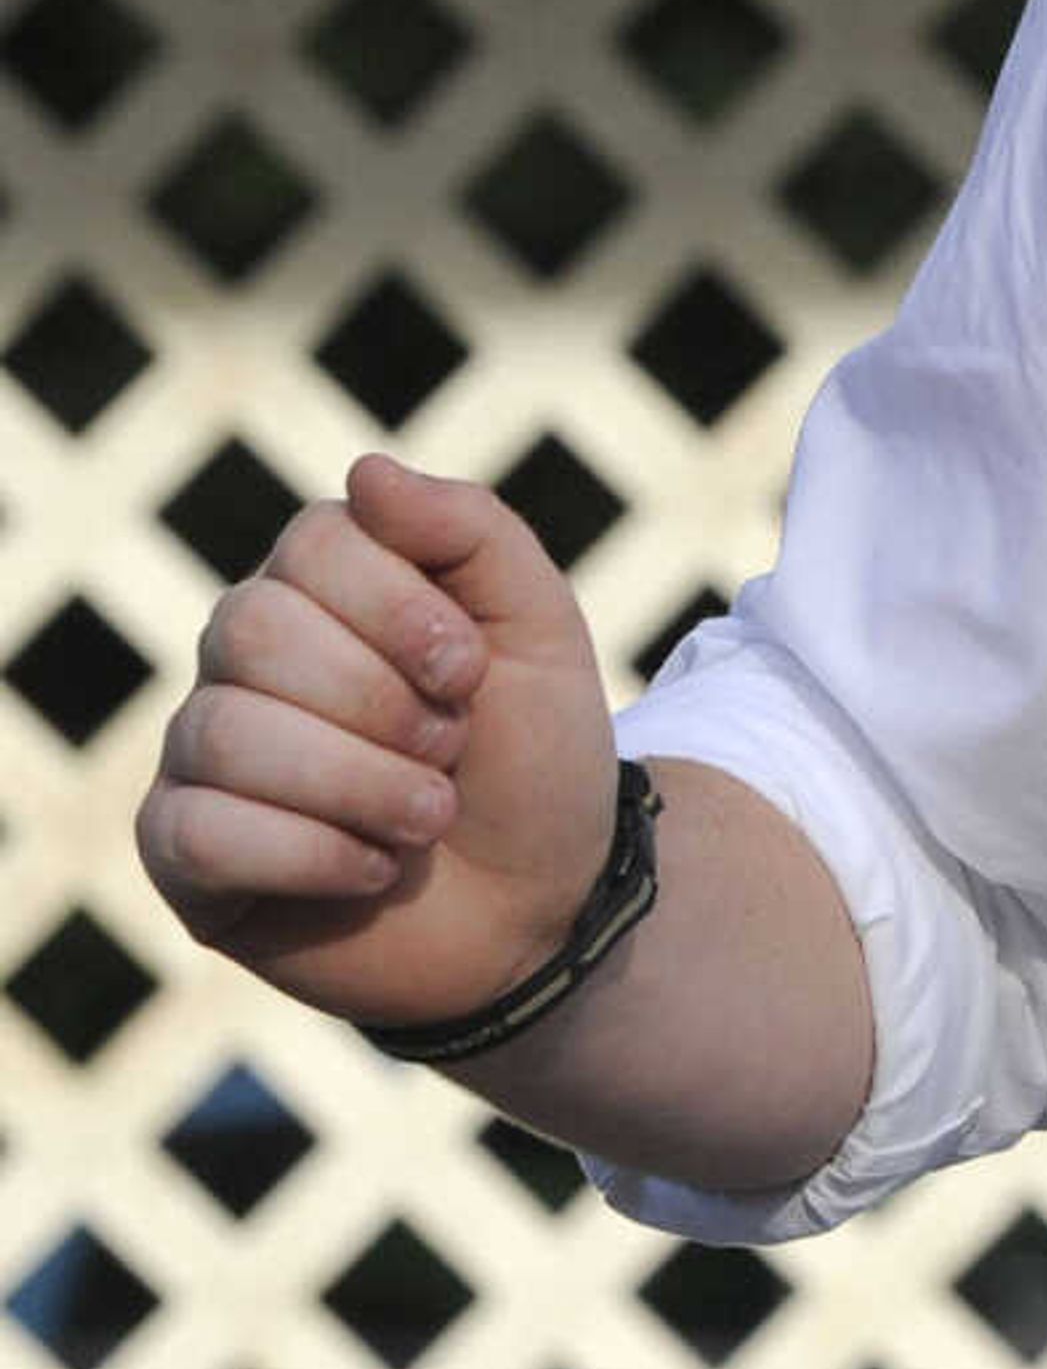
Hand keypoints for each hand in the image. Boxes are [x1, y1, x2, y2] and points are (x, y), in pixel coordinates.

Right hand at [137, 453, 620, 1035]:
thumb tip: (365, 469)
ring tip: (429, 817)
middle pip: (254, 628)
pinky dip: (314, 854)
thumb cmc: (534, 754)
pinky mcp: (182, 847)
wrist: (540, 899)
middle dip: (383, 702)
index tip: (471, 671)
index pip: (314, 542)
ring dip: (364, 786)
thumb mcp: (541, 628)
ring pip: (227, 732)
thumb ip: (470, 530)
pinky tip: (372, 868)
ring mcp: (204, 748)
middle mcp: (246, 653)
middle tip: (449, 748)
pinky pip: (197, 831)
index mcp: (328, 582)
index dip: (403, 609)